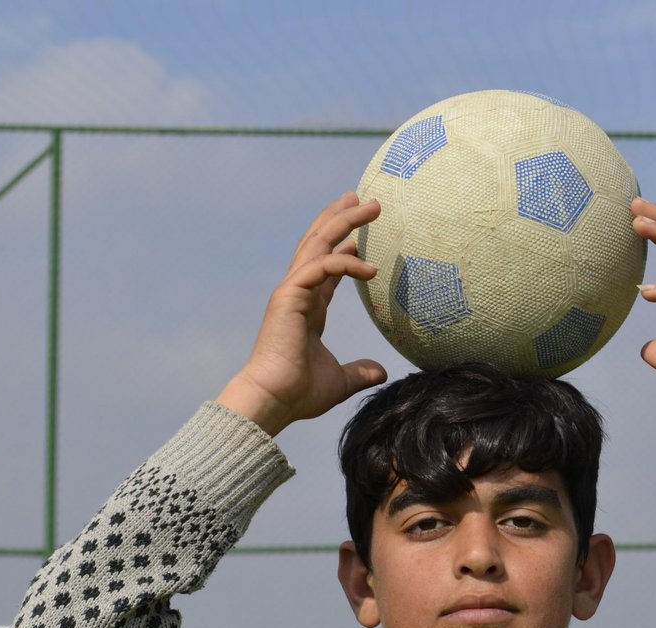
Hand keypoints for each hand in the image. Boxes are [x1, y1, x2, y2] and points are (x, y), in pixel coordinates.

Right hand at [217, 193, 386, 434]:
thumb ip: (359, 372)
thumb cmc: (299, 393)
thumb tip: (381, 372)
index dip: (344, 248)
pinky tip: (370, 267)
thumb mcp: (339, 380)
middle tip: (364, 199)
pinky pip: (320, 267)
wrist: (274, 400)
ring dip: (345, 221)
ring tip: (371, 206)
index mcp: (307, 307)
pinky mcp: (289, 295)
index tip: (362, 234)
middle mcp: (298, 293)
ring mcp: (292, 291)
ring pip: (318, 243)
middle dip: (341, 218)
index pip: (326, 266)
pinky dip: (345, 262)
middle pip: (319, 243)